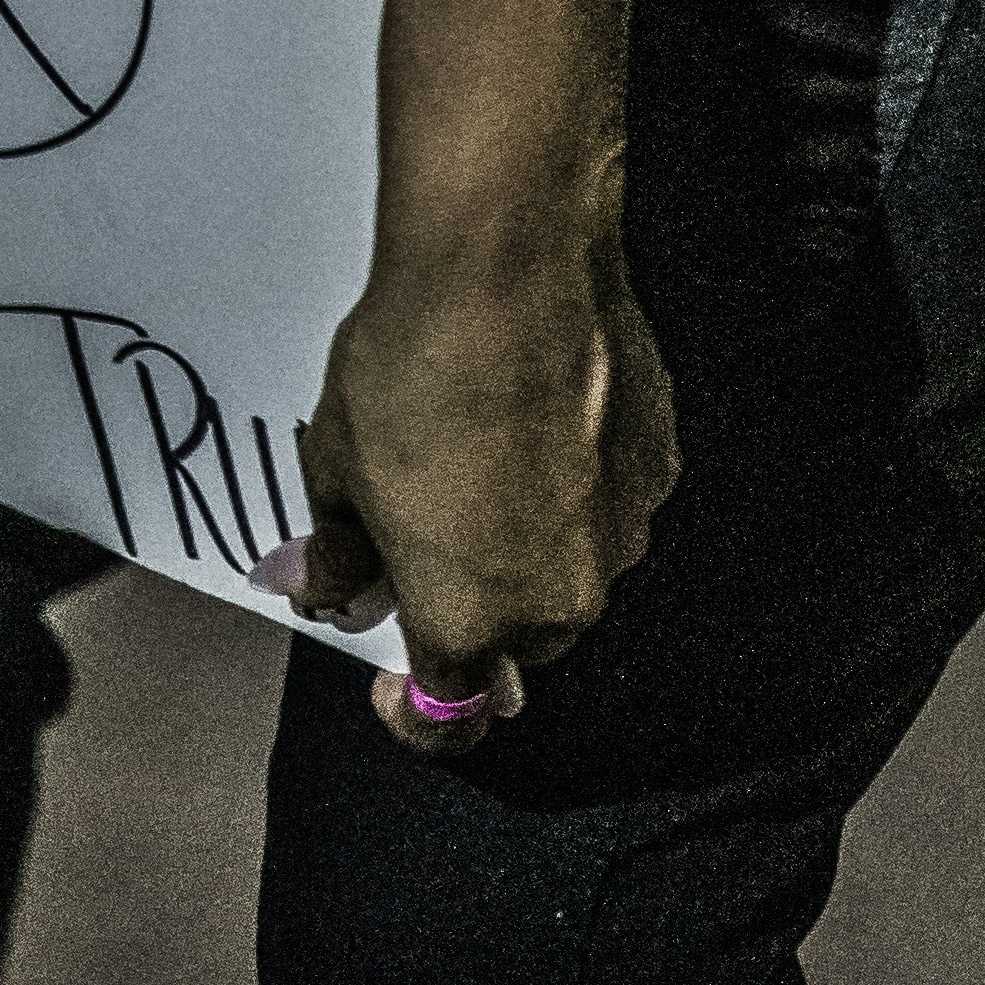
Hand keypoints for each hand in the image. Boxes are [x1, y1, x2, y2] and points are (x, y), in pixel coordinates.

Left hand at [289, 235, 676, 762]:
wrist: (508, 266)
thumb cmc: (414, 365)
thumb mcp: (337, 468)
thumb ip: (339, 551)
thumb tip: (327, 585)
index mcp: (467, 617)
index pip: (449, 718)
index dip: (414, 714)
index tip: (391, 684)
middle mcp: (557, 598)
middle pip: (510, 643)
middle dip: (467, 608)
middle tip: (418, 531)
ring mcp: (619, 537)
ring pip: (565, 576)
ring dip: (525, 545)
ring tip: (478, 455)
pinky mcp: (657, 471)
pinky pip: (607, 509)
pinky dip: (574, 488)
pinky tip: (532, 421)